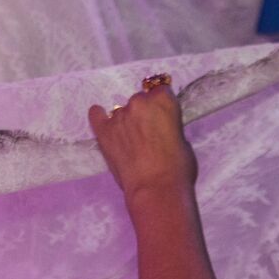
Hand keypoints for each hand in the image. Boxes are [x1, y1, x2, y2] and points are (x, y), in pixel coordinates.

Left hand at [89, 77, 197, 202]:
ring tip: (130, 141)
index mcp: (163, 101)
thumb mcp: (182, 140)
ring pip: (121, 110)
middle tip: (147, 133)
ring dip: (126, 121)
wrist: (156, 188)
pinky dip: (99, 116)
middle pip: (140, 100)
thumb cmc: (178, 167)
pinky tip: (100, 116)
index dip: (162, 104)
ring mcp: (119, 116)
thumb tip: (161, 128)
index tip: (162, 115)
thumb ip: (169, 126)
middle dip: (144, 113)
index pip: (161, 90)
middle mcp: (139, 102)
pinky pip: (96, 115)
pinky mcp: (103, 130)